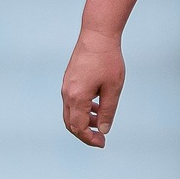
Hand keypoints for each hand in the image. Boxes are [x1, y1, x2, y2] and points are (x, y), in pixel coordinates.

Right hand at [61, 29, 124, 147]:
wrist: (97, 36)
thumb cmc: (108, 61)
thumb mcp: (113, 89)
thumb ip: (108, 111)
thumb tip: (104, 130)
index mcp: (77, 98)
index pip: (78, 127)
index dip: (90, 139)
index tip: (103, 143)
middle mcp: (67, 94)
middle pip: (70, 123)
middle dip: (85, 134)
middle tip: (101, 138)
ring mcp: (66, 87)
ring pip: (70, 113)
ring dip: (85, 121)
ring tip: (102, 121)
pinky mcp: (69, 81)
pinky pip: (72, 102)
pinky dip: (83, 110)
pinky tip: (97, 106)